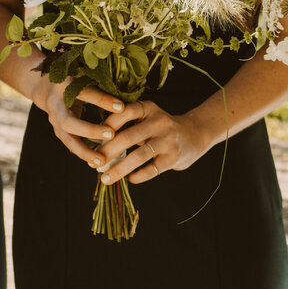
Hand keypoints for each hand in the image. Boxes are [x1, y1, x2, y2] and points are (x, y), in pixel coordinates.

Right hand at [32, 78, 124, 166]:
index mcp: (65, 85)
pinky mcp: (58, 130)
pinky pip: (70, 144)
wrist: (47, 87)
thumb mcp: (85, 76)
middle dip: (90, 130)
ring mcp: (54, 119)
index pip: (84, 93)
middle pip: (69, 121)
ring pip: (67, 138)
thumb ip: (103, 86)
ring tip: (102, 161)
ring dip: (84, 151)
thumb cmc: (75, 79)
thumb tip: (127, 99)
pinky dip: (83, 154)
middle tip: (111, 134)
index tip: (122, 107)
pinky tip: (97, 162)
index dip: (102, 101)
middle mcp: (56, 104)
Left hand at [94, 100, 210, 185]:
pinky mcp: (174, 157)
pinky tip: (129, 179)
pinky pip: (151, 169)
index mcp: (148, 109)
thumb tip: (96, 148)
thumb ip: (126, 126)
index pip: (123, 113)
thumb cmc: (161, 129)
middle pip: (128, 137)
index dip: (106, 126)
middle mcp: (159, 122)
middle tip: (93, 164)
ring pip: (139, 156)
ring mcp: (168, 140)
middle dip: (107, 152)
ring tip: (105, 179)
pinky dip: (138, 176)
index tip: (92, 140)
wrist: (195, 135)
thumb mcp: (147, 118)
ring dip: (119, 169)